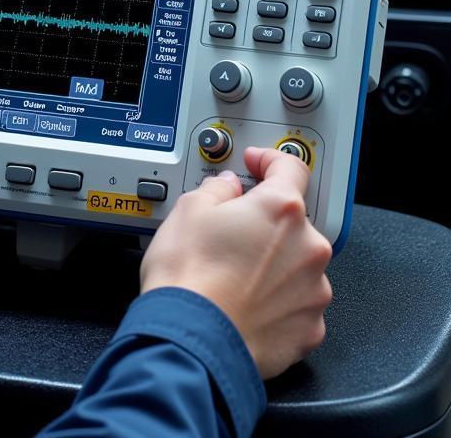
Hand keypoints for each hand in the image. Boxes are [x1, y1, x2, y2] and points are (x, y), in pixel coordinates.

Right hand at [140, 146, 332, 378]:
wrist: (192, 340)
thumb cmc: (189, 277)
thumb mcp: (188, 210)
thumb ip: (217, 189)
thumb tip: (227, 188)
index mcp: (281, 209)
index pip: (290, 167)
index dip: (270, 160)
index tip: (257, 163)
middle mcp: (308, 247)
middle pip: (293, 221)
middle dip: (265, 223)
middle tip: (231, 232)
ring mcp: (314, 291)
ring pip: (296, 265)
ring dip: (273, 263)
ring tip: (234, 274)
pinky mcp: (310, 329)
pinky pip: (297, 304)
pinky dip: (277, 300)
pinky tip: (246, 301)